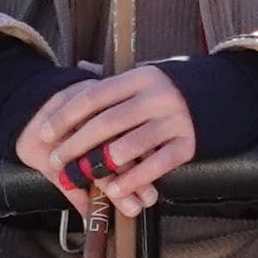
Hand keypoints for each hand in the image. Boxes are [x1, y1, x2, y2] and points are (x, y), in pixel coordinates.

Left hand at [17, 64, 197, 216]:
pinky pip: (157, 165)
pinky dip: (134, 180)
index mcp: (140, 77)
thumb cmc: (162, 93)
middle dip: (76, 144)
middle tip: (56, 160)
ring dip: (102, 164)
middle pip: (107, 122)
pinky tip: (114, 190)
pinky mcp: (188, 144)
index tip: (45, 133)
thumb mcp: (140, 80)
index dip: (65, 116)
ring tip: (82, 175)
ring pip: (131, 145)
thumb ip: (113, 81)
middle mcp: (157, 96)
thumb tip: (81, 67)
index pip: (94, 96)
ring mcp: (175, 121)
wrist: (213, 97)